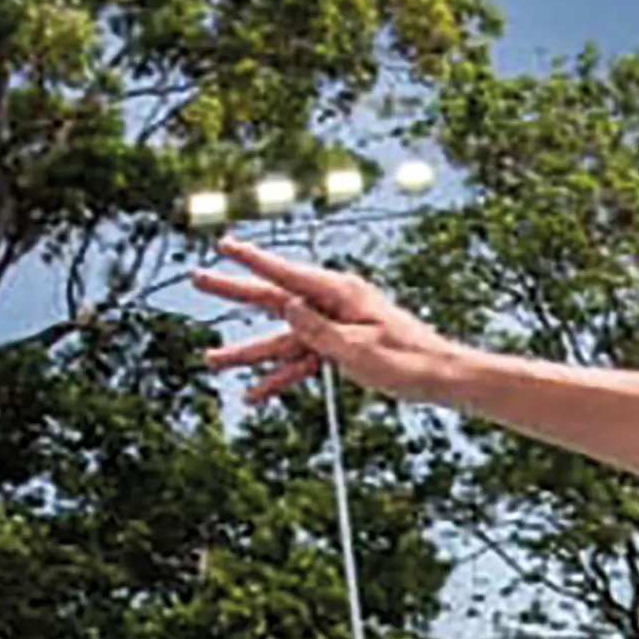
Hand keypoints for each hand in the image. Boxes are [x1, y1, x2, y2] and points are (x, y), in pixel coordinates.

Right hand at [190, 239, 464, 419]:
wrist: (442, 377)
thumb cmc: (408, 361)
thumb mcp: (358, 349)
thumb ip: (317, 329)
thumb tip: (285, 304)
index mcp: (339, 293)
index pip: (285, 274)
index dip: (251, 260)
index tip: (223, 245)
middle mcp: (332, 304)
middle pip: (274, 299)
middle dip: (234, 292)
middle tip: (197, 278)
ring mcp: (334, 327)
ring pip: (283, 339)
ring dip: (249, 353)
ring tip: (211, 359)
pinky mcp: (340, 348)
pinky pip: (303, 361)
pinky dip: (282, 376)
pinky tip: (255, 394)